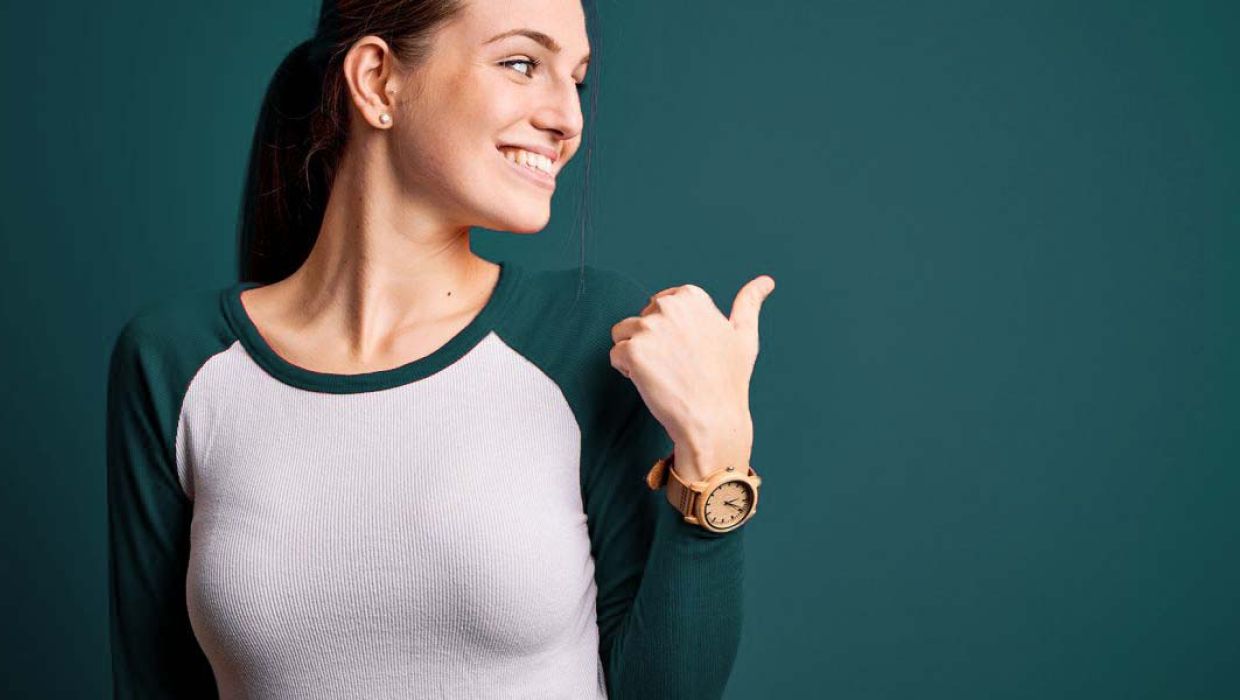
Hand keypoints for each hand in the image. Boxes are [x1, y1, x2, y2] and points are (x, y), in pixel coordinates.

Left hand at [609, 274, 774, 481]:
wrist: (713, 419)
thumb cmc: (729, 380)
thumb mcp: (744, 336)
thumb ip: (749, 303)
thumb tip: (766, 281)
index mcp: (691, 297)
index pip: (660, 305)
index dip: (669, 331)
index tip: (687, 351)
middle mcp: (669, 306)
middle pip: (641, 319)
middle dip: (652, 341)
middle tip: (677, 366)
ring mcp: (649, 328)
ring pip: (624, 335)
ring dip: (637, 355)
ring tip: (664, 375)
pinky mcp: (633, 351)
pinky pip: (616, 356)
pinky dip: (627, 371)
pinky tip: (653, 384)